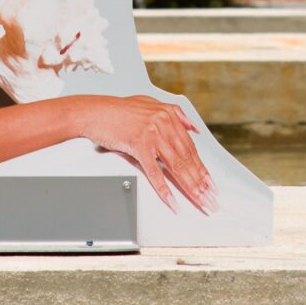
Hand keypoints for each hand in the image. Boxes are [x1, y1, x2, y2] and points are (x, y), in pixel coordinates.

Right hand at [77, 94, 216, 213]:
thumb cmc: (117, 110)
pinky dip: (164, 189)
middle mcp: (164, 124)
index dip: (202, 168)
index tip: (210, 184)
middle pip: (187, 159)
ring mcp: (152, 135)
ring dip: (190, 187)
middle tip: (210, 198)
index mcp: (169, 115)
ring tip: (199, 201)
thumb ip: (174, 113)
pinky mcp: (139, 146)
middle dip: (201, 182)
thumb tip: (193, 127)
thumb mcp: (149, 103)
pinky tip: (172, 200)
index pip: (191, 147)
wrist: (94, 111)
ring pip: (176, 167)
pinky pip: (154, 172)